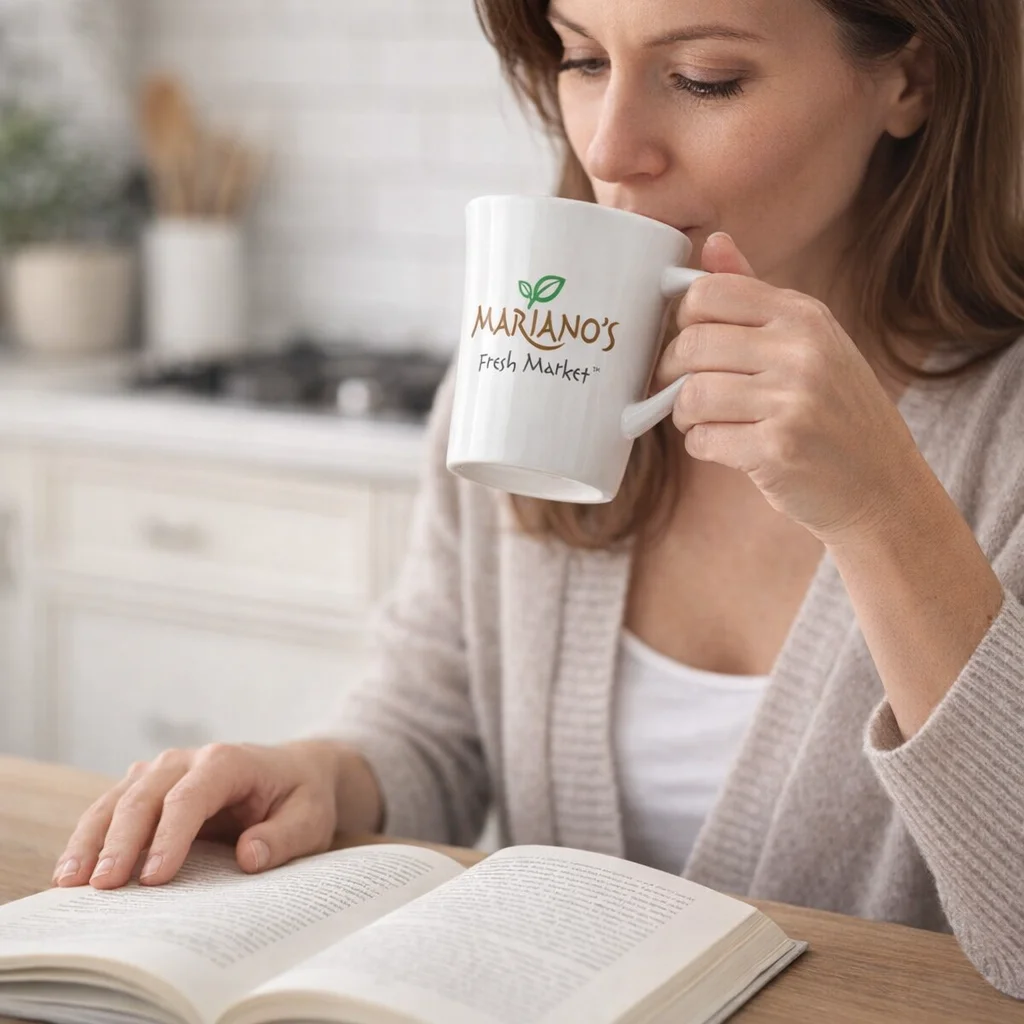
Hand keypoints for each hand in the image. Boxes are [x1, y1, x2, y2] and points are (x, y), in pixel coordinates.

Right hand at [51, 739, 381, 889]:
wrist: (296, 772)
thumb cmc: (301, 797)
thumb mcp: (310, 819)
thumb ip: (283, 837)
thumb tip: (248, 857)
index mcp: (229, 761)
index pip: (191, 797)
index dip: (170, 836)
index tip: (155, 878)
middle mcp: (189, 760)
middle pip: (145, 796)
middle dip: (121, 842)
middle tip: (103, 887)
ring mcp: (164, 771)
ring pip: (118, 799)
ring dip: (92, 839)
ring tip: (69, 882)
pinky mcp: (149, 788)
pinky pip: (113, 809)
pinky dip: (91, 837)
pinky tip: (73, 871)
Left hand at [656, 233, 923, 543]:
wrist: (883, 484)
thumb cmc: (836, 411)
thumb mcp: (810, 340)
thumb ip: (754, 294)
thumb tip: (713, 242)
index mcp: (803, 314)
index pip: (707, 292)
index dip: (682, 321)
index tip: (690, 345)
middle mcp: (801, 350)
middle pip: (690, 345)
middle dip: (672, 374)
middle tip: (686, 392)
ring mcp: (793, 400)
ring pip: (690, 396)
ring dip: (685, 416)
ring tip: (707, 421)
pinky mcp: (779, 449)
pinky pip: (703, 440)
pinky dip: (703, 446)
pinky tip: (728, 447)